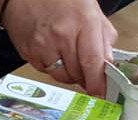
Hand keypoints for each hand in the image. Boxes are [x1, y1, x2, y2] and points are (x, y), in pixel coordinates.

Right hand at [0, 0, 118, 96]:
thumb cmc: (58, 0)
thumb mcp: (91, 10)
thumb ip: (104, 36)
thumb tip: (108, 62)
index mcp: (83, 22)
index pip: (93, 61)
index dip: (98, 82)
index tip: (102, 93)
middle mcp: (62, 35)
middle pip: (78, 73)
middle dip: (86, 77)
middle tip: (87, 72)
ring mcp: (43, 46)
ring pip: (62, 76)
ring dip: (69, 74)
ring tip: (67, 56)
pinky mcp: (28, 53)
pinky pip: (46, 71)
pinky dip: (52, 67)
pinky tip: (52, 52)